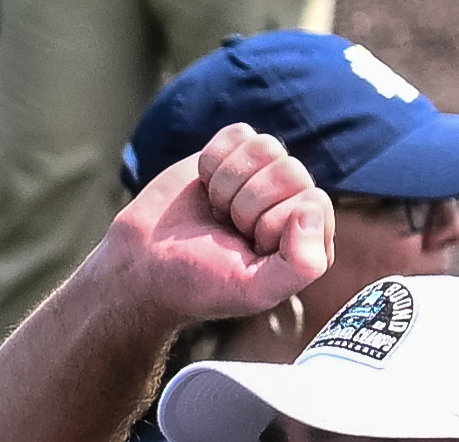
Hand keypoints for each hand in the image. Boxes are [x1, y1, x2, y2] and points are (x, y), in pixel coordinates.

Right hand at [102, 124, 332, 328]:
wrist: (145, 262)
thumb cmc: (199, 281)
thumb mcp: (254, 290)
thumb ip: (301, 264)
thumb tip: (313, 206)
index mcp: (311, 243)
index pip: (312, 203)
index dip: (269, 223)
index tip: (245, 248)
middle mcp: (295, 205)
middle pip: (290, 171)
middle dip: (245, 203)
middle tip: (226, 229)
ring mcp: (266, 176)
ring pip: (266, 147)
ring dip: (227, 182)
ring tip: (216, 211)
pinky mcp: (236, 153)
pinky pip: (239, 133)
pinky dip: (212, 161)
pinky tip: (205, 189)